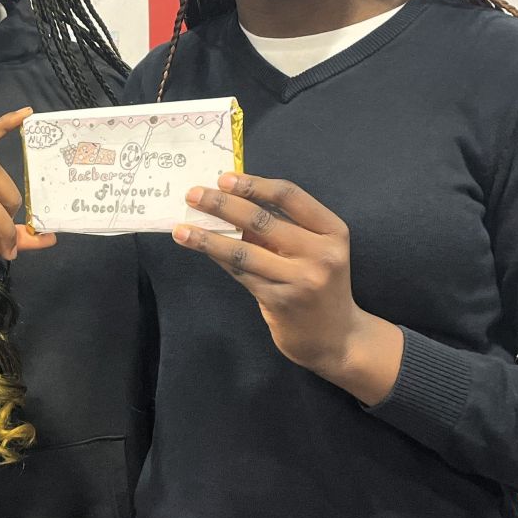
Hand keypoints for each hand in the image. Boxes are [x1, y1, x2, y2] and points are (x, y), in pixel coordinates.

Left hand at [176, 172, 402, 403]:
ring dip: (208, 237)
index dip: (253, 184)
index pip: (289, 196)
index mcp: (332, 231)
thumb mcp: (315, 250)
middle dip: (222, 204)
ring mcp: (301, 280)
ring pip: (244, 250)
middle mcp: (321, 254)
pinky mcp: (281, 301)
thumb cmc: (319, 285)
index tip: (223, 178)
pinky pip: (241, 273)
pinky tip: (199, 248)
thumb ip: (282, 227)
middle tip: (193, 194)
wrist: (337, 338)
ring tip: (181, 228)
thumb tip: (230, 201)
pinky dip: (218, 257)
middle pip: (262, 219)